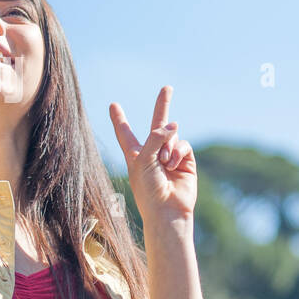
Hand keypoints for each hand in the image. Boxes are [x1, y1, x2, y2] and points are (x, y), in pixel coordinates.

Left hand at [108, 86, 196, 228]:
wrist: (167, 210)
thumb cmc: (148, 189)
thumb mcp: (143, 160)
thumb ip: (156, 137)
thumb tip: (174, 124)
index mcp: (135, 154)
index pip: (125, 133)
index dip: (119, 119)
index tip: (113, 105)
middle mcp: (153, 153)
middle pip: (157, 124)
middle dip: (162, 105)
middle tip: (167, 87)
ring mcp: (170, 156)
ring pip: (172, 134)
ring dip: (167, 145)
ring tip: (164, 163)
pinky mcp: (186, 161)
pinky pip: (183, 145)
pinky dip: (177, 152)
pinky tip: (173, 165)